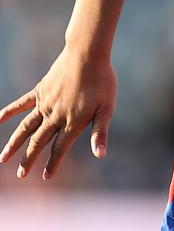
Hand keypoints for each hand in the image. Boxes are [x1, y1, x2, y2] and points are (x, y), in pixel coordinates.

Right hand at [0, 46, 116, 180]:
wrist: (87, 54)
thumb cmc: (102, 81)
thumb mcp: (107, 108)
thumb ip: (100, 132)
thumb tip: (101, 155)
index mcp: (72, 122)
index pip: (60, 149)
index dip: (52, 164)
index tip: (45, 176)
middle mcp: (55, 116)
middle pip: (38, 142)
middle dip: (28, 160)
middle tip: (21, 175)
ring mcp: (45, 103)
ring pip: (25, 128)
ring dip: (14, 143)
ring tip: (2, 158)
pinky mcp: (40, 91)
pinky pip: (20, 104)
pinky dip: (8, 112)